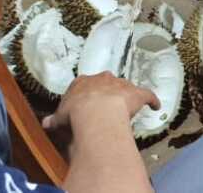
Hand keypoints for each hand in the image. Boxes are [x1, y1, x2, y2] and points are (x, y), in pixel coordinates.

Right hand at [42, 72, 158, 131]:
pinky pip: (149, 96)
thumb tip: (46, 123)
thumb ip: (55, 118)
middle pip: (107, 83)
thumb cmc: (75, 113)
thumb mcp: (60, 117)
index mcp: (83, 82)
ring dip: (127, 97)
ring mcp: (122, 85)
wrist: (96, 112)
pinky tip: (156, 107)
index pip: (85, 85)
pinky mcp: (138, 93)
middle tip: (106, 105)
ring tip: (128, 108)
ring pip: (126, 88)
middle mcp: (104, 79)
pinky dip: (153, 101)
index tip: (86, 102)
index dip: (87, 94)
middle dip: (107, 92)